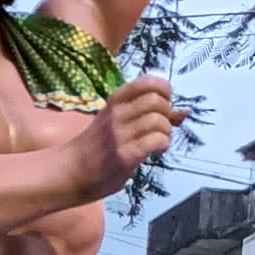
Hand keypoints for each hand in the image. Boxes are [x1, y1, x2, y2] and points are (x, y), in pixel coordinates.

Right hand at [82, 75, 176, 196]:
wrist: (70, 172)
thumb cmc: (97, 147)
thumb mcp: (119, 123)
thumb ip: (148, 116)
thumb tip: (184, 112)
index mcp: (115, 100)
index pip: (148, 82)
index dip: (164, 92)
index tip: (162, 105)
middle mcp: (117, 113)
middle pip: (157, 100)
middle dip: (167, 113)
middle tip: (160, 127)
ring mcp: (120, 134)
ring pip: (159, 120)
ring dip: (165, 132)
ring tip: (157, 141)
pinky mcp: (124, 155)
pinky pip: (156, 140)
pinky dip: (162, 144)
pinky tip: (155, 151)